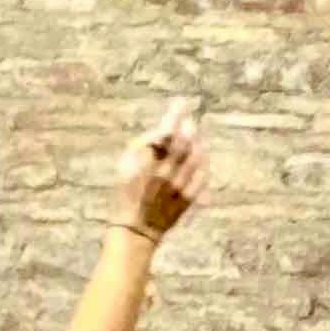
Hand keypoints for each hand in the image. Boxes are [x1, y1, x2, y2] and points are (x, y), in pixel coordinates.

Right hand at [115, 99, 208, 241]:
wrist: (136, 227)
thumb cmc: (126, 193)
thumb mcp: (125, 165)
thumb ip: (143, 145)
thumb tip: (163, 131)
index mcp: (148, 162)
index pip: (167, 132)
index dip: (176, 115)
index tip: (181, 103)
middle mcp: (165, 172)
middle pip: (185, 142)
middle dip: (189, 126)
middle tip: (188, 120)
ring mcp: (179, 186)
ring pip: (196, 157)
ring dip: (199, 142)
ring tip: (196, 135)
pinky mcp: (188, 198)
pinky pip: (203, 176)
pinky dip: (204, 162)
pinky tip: (202, 155)